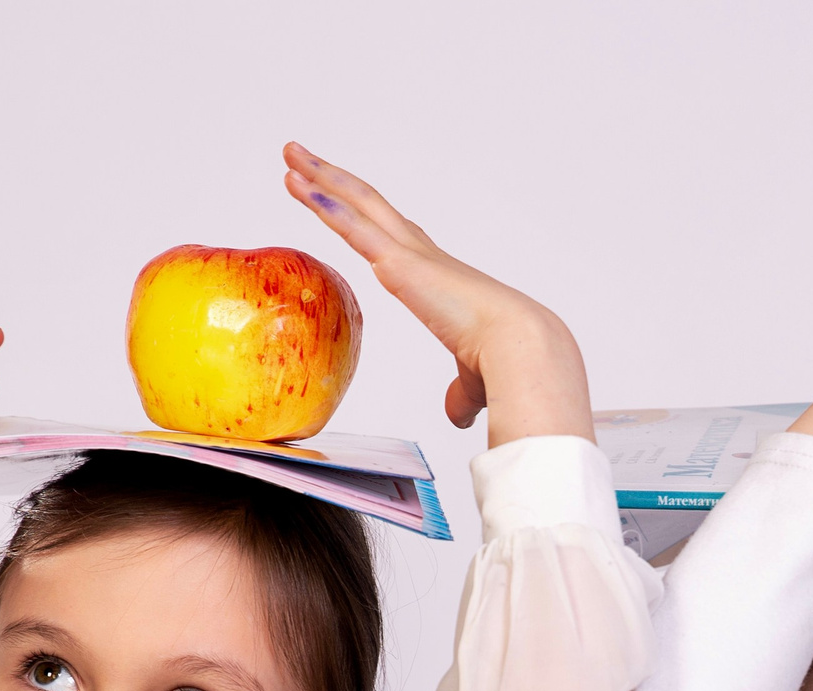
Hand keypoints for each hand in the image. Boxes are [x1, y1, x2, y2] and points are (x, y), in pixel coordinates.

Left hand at [282, 142, 591, 444]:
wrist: (522, 350)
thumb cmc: (504, 366)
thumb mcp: (471, 380)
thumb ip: (459, 393)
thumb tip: (458, 415)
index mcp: (437, 276)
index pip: (393, 237)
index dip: (366, 218)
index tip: (343, 202)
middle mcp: (422, 255)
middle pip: (368, 205)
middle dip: (334, 180)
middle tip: (302, 157)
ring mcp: (409, 255)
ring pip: (356, 203)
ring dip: (320, 177)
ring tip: (290, 153)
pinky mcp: (399, 264)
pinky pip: (352, 226)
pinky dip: (323, 203)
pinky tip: (298, 183)